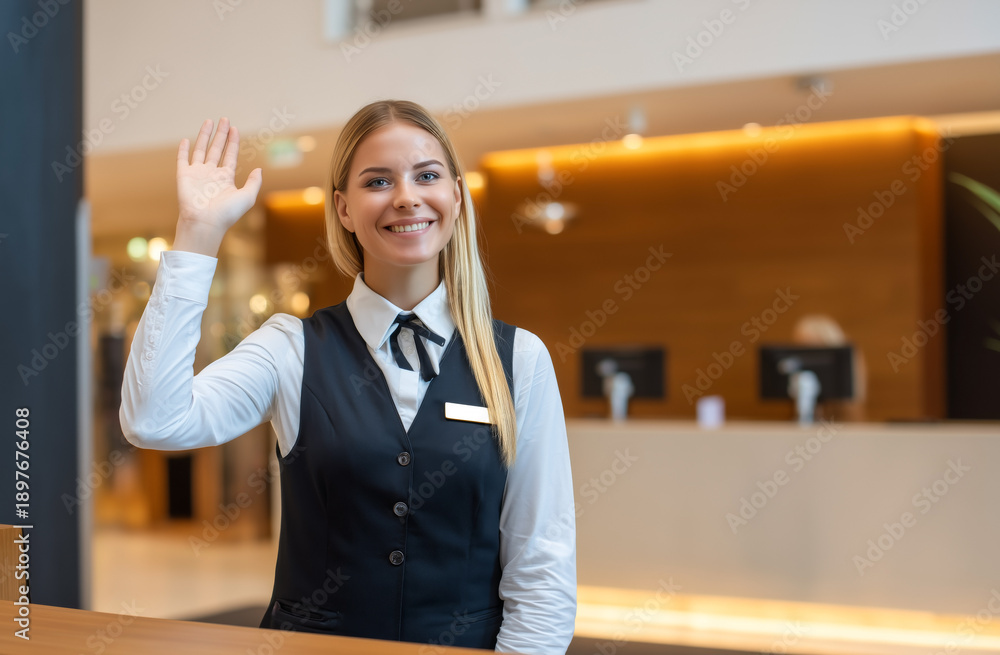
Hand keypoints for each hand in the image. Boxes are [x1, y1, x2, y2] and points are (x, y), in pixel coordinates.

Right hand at [173, 117, 262, 255]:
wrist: (205, 222)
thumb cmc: (227, 213)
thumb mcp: (247, 197)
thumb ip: (254, 183)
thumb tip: (259, 169)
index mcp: (226, 178)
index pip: (230, 155)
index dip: (233, 142)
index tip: (234, 128)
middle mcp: (211, 173)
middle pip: (217, 149)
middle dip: (221, 134)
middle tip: (224, 119)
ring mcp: (197, 174)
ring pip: (201, 149)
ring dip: (205, 136)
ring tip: (209, 121)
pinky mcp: (184, 176)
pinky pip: (183, 159)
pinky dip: (183, 149)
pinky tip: (186, 139)